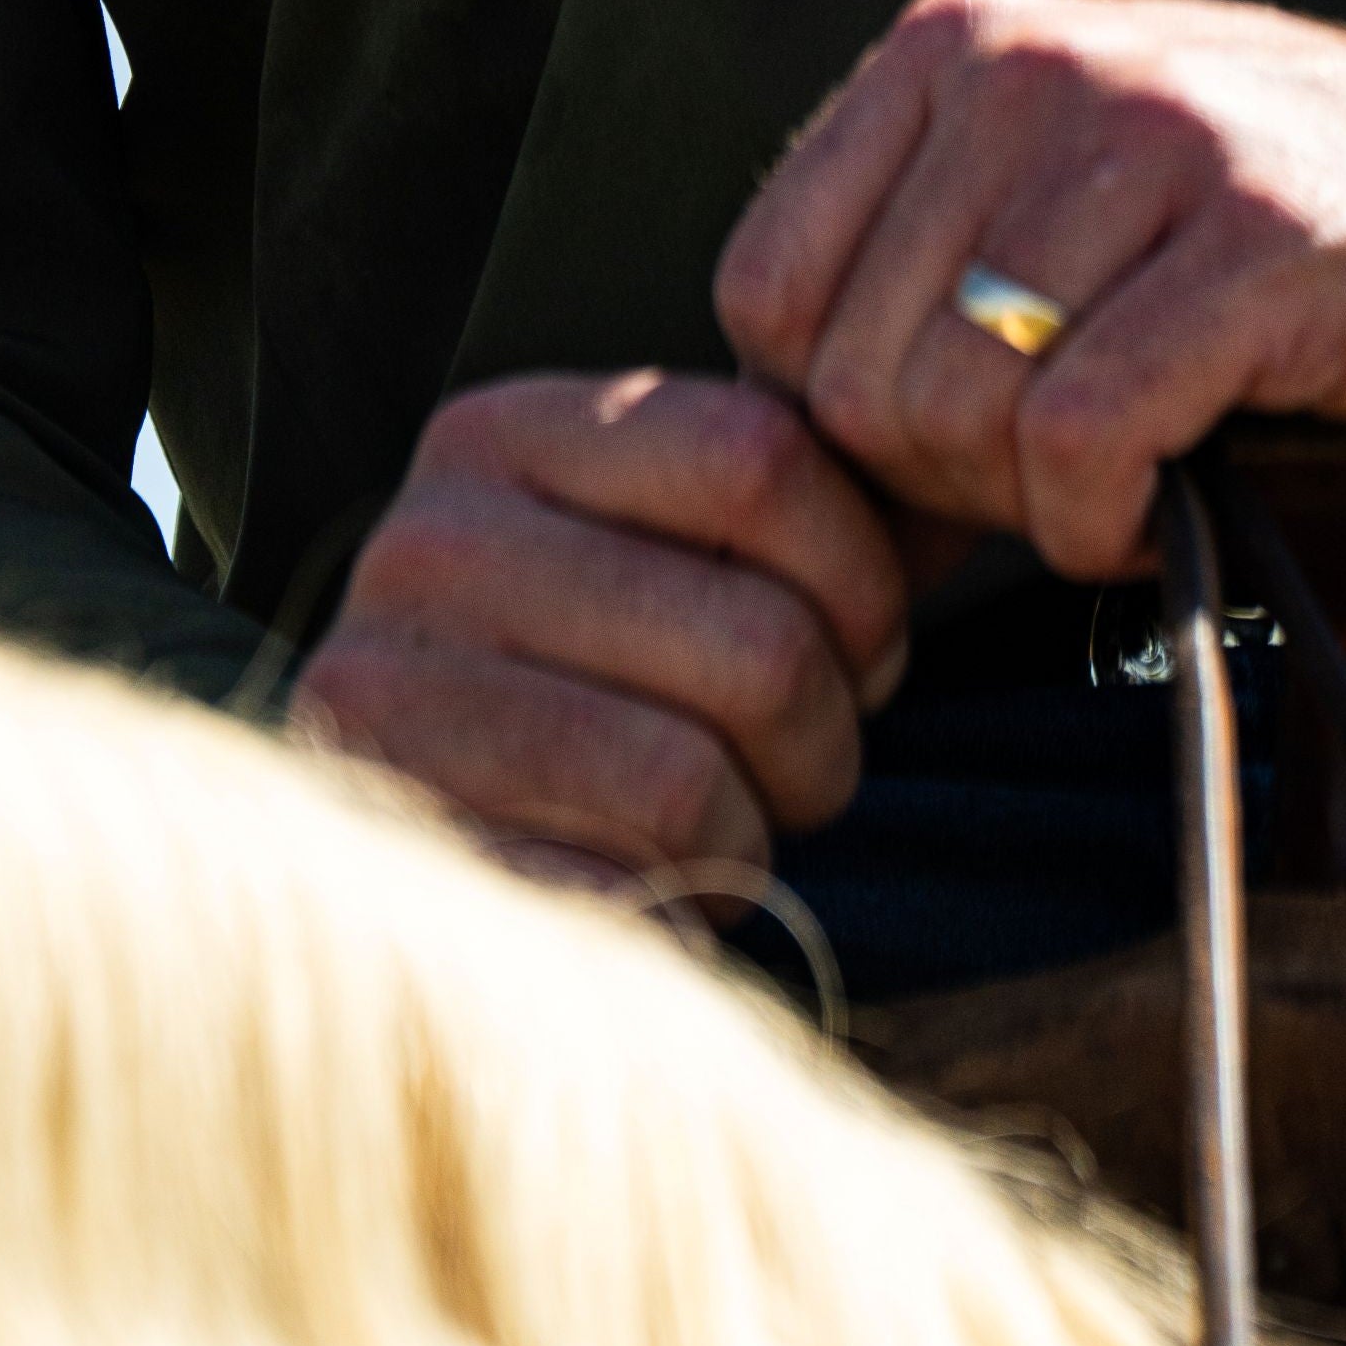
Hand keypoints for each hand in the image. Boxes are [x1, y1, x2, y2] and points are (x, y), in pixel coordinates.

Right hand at [288, 362, 931, 902]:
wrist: (425, 889)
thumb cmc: (594, 690)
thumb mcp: (664, 549)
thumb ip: (782, 499)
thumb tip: (953, 469)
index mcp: (500, 435)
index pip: (758, 453)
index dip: (861, 569)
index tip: (861, 640)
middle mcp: (425, 549)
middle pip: (757, 637)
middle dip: (822, 730)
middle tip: (795, 763)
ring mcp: (391, 708)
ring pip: (693, 778)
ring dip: (750, 831)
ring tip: (714, 824)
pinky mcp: (406, 863)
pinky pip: (619, 897)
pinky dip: (673, 910)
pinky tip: (644, 887)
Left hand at [712, 0, 1345, 583]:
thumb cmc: (1279, 219)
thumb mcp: (1065, 187)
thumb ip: (918, 276)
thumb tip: (778, 471)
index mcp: (957, 43)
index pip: (766, 292)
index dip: (841, 424)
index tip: (952, 456)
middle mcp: (1032, 67)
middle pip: (855, 381)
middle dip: (943, 485)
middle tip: (1060, 474)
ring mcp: (1151, 144)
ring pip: (957, 417)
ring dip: (1032, 509)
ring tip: (1124, 473)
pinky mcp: (1260, 244)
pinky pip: (1085, 444)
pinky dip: (1109, 523)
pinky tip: (1168, 503)